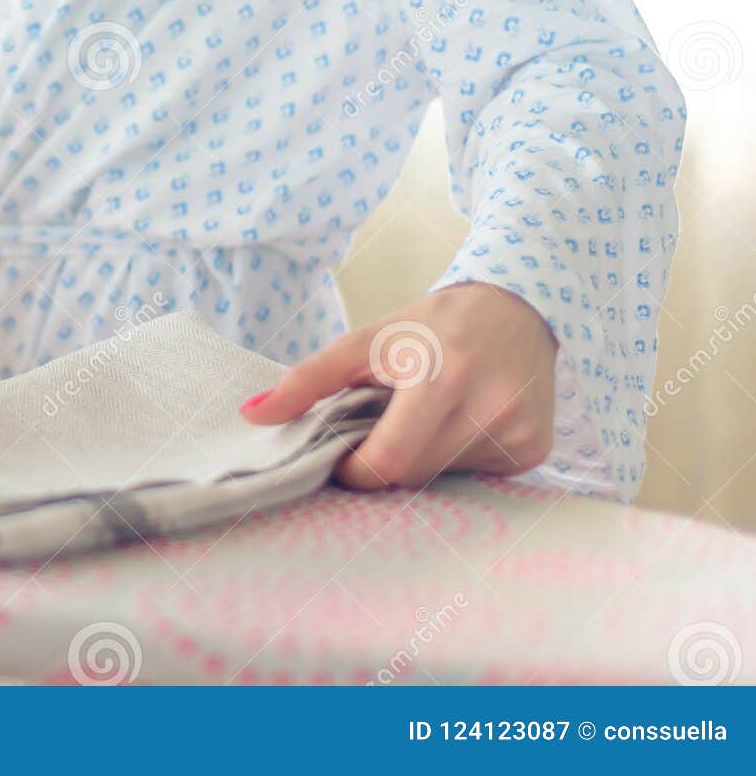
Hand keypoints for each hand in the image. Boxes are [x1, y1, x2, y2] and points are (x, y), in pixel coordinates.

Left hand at [238, 282, 556, 489]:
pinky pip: (478, 475)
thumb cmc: (432, 325)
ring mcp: (519, 431)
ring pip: (444, 479)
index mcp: (442, 375)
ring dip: (423, 459)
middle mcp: (489, 406)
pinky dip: (456, 458)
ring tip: (427, 415)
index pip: (389, 460)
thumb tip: (250, 415)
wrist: (516, 308)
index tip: (343, 457)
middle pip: (413, 473)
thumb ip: (307, 379)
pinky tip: (461, 421)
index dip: (356, 471)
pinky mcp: (537, 447)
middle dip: (387, 459)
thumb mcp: (366, 340)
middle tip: (384, 424)